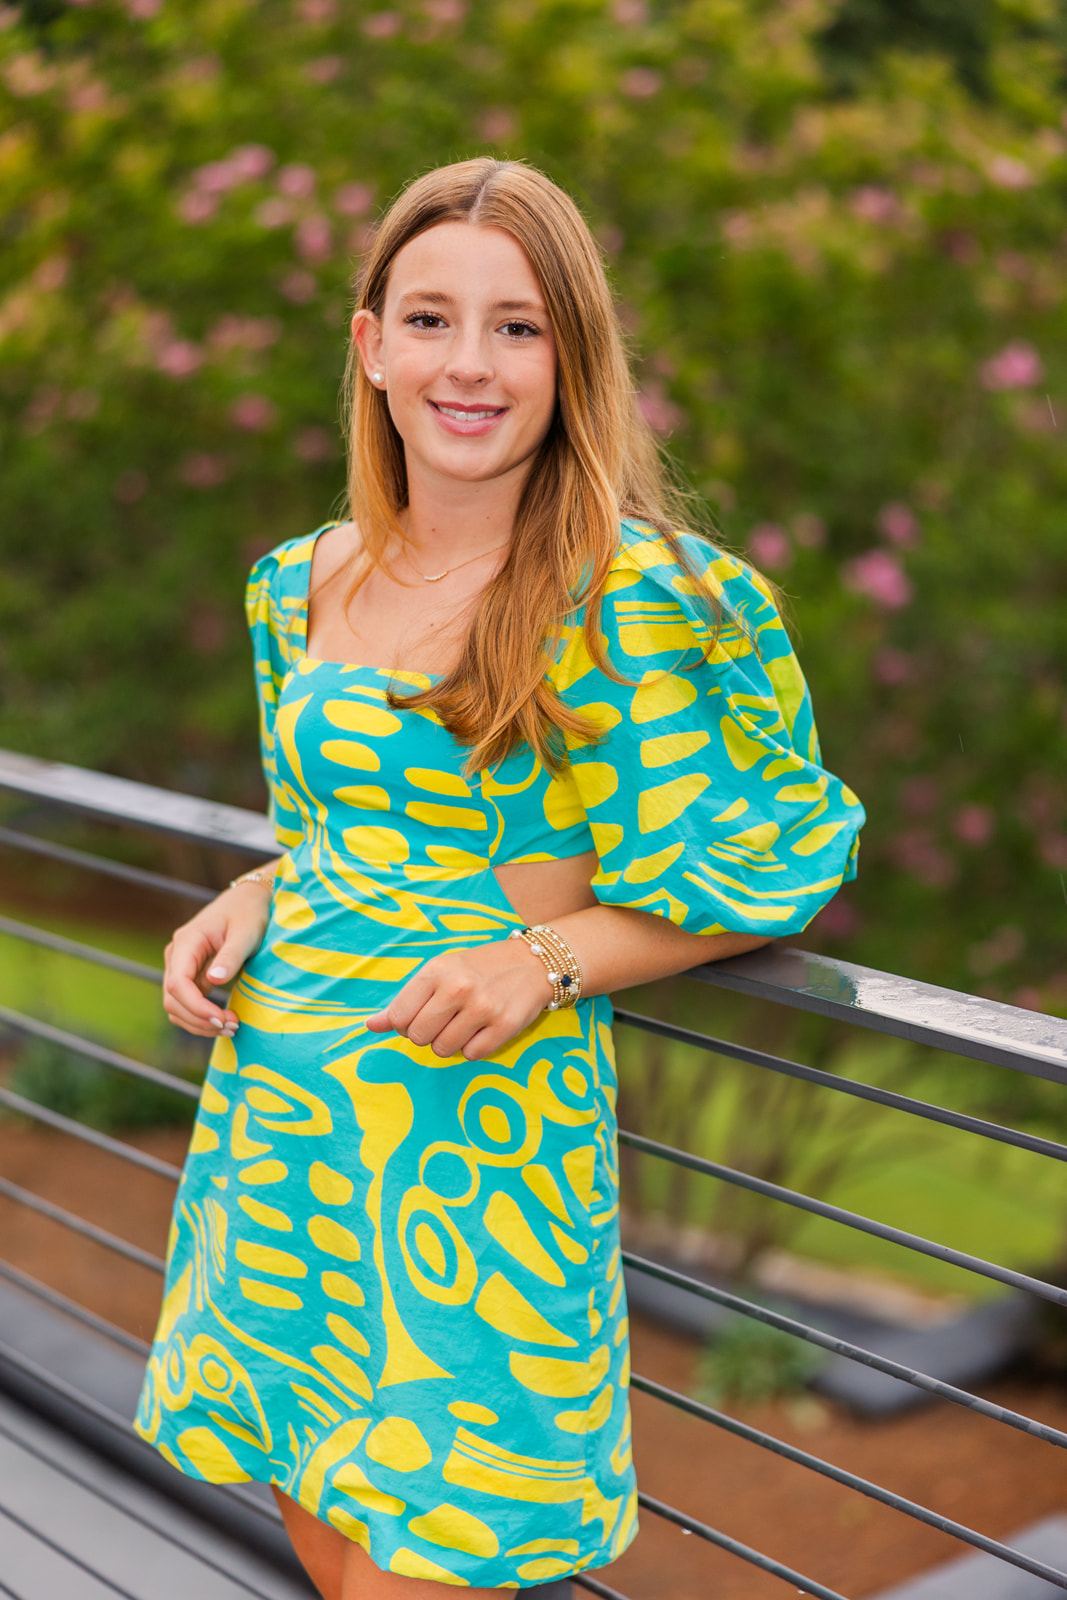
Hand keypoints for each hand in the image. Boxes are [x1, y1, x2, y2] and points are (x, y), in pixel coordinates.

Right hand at [162, 881, 271, 1037]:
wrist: (248, 900)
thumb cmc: (250, 913)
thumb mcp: (247, 932)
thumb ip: (231, 955)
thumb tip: (214, 981)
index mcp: (187, 942)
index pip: (177, 983)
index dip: (196, 1007)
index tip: (222, 1019)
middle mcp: (177, 955)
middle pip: (173, 999)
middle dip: (200, 1020)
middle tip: (233, 1027)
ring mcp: (180, 966)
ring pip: (176, 1006)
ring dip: (199, 1023)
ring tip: (232, 1027)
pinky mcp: (190, 975)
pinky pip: (187, 1003)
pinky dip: (201, 1017)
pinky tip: (225, 1020)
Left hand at [364, 939, 552, 1060]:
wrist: (532, 963)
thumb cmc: (477, 969)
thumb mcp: (438, 974)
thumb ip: (404, 1001)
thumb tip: (369, 1026)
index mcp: (435, 971)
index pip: (398, 1019)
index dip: (406, 1025)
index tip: (422, 1016)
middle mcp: (457, 987)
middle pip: (417, 1038)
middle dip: (427, 1036)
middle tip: (445, 1021)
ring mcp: (482, 1007)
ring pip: (443, 1050)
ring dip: (451, 1043)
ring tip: (465, 1023)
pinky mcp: (505, 1025)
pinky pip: (472, 1055)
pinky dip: (474, 1048)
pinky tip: (484, 1028)